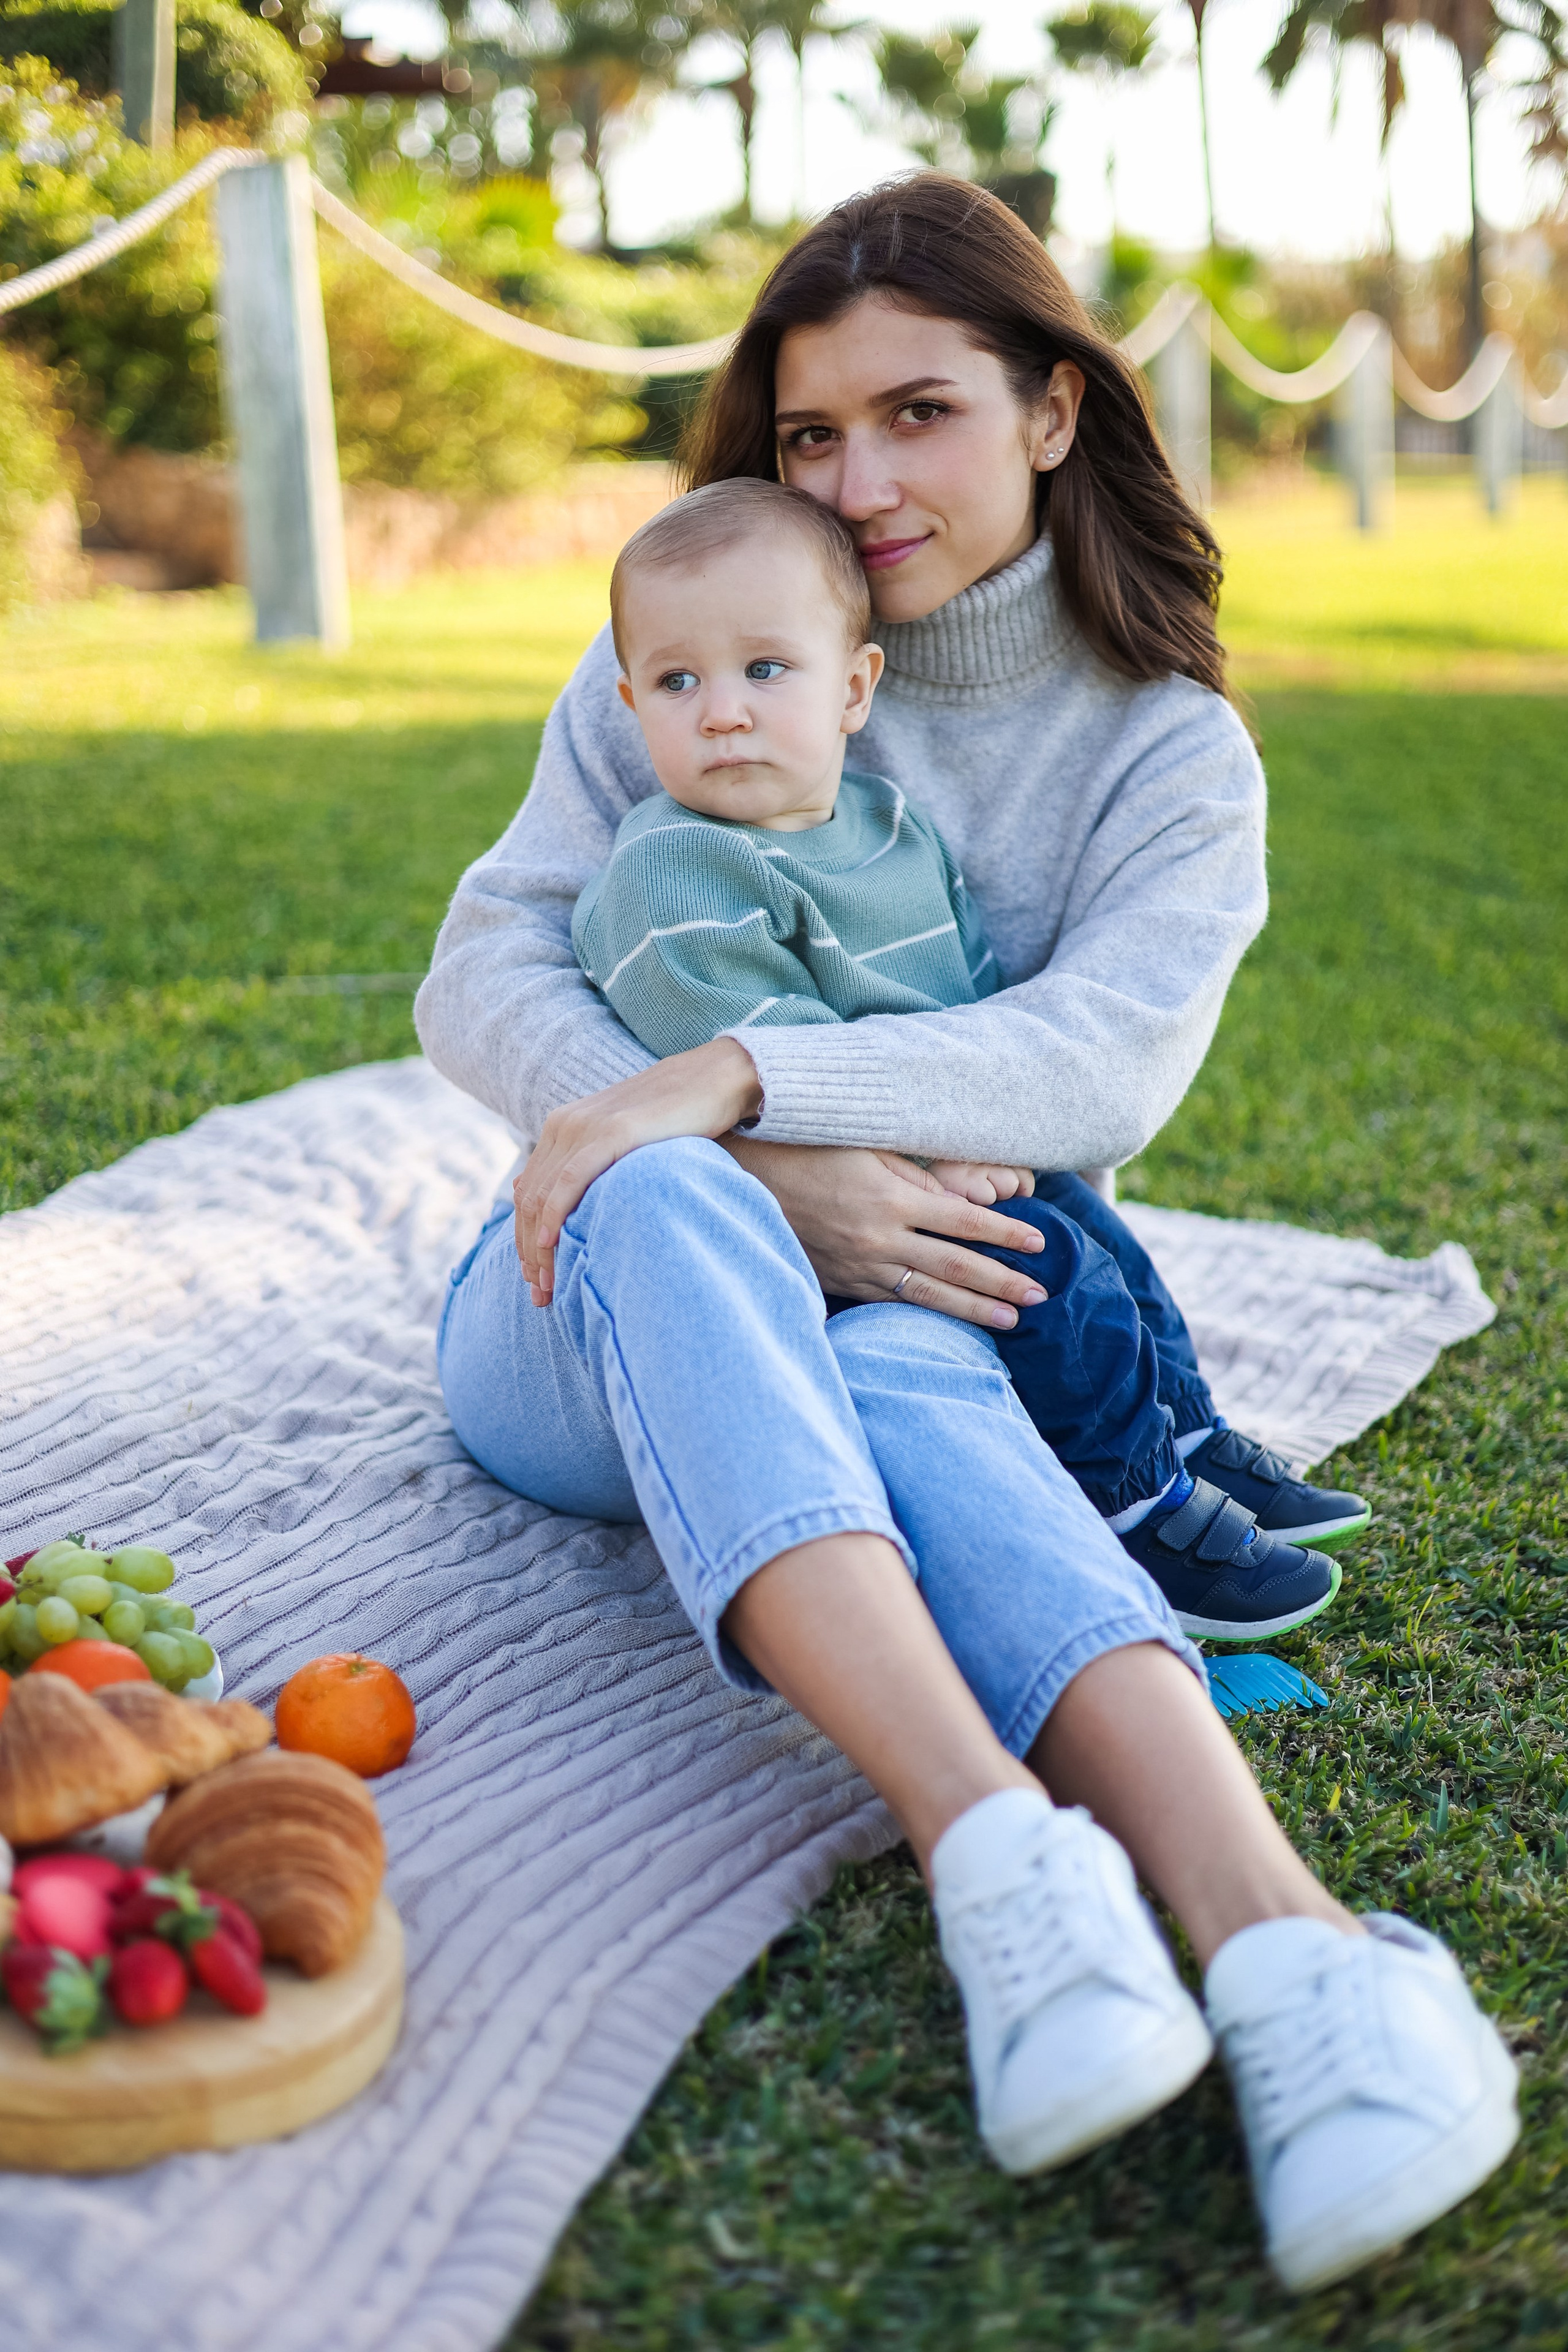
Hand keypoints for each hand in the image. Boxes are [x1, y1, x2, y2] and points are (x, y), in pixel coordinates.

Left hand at [515, 1038, 761, 1304]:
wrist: (712, 1080)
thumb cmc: (676, 1120)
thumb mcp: (625, 1146)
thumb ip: (596, 1168)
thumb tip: (576, 1211)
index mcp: (561, 1128)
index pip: (528, 1193)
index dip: (523, 1240)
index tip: (536, 1279)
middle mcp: (564, 1125)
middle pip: (529, 1201)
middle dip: (529, 1254)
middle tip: (541, 1296)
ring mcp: (585, 1126)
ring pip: (544, 1196)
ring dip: (539, 1247)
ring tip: (548, 1287)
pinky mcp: (612, 1132)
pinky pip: (571, 1181)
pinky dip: (555, 1215)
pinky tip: (551, 1245)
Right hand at [721, 1140, 1048, 1331]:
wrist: (734, 1178)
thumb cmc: (803, 1149)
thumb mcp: (864, 1148)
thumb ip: (914, 1176)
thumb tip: (960, 1202)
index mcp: (890, 1199)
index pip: (965, 1222)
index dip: (1006, 1234)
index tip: (1039, 1244)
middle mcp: (878, 1239)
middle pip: (956, 1266)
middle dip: (1003, 1283)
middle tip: (1042, 1296)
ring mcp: (858, 1266)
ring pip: (927, 1295)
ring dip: (973, 1309)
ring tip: (1012, 1321)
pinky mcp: (838, 1280)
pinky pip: (890, 1302)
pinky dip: (924, 1312)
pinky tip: (948, 1321)